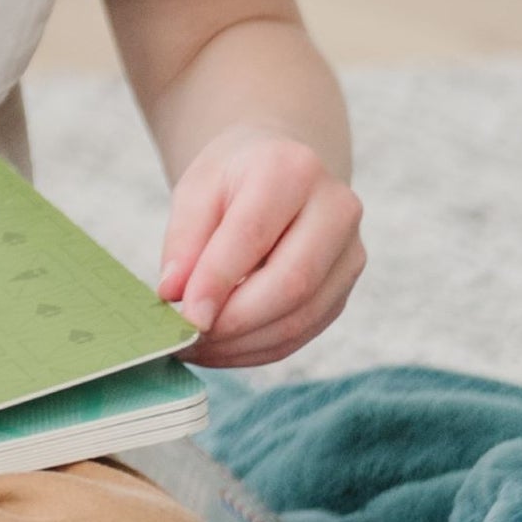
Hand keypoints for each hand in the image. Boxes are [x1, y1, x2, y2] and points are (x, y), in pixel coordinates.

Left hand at [156, 127, 364, 368]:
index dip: (216, 282)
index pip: (253, 235)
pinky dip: (255, 350)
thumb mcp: (195, 194)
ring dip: (241, 344)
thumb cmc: (232, 184)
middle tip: (186, 338)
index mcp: (293, 171)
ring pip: (300, 318)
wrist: (278, 176)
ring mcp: (348, 253)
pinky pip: (301, 334)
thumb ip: (183, 240)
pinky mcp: (342, 289)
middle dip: (232, 322)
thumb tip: (173, 293)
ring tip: (195, 347)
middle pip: (292, 284)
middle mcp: (336, 210)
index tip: (184, 316)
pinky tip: (219, 349)